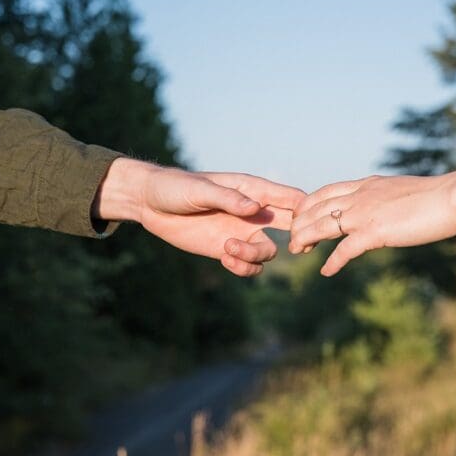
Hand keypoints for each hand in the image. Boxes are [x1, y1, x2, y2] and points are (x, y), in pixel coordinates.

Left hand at [96, 158, 303, 275]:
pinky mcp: (226, 250)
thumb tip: (256, 208)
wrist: (150, 204)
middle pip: (290, 226)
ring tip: (228, 250)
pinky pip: (249, 265)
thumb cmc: (175, 187)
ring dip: (255, 255)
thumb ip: (228, 198)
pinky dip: (243, 267)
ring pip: (268, 251)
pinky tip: (225, 259)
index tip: (302, 226)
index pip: (290, 198)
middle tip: (296, 247)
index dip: (306, 212)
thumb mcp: (200, 190)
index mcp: (252, 190)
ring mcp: (241, 232)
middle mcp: (252, 213)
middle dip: (299, 238)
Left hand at [289, 175, 455, 275]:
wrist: (450, 198)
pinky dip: (333, 261)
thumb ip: (384, 198)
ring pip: (322, 225)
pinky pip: (345, 249)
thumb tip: (382, 207)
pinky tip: (326, 271)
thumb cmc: (434, 197)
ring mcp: (365, 213)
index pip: (326, 191)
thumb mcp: (400, 191)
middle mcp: (360, 196)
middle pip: (316, 208)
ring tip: (297, 251)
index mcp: (366, 185)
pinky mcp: (374, 232)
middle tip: (292, 239)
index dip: (308, 204)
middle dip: (300, 223)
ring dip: (305, 239)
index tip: (300, 216)